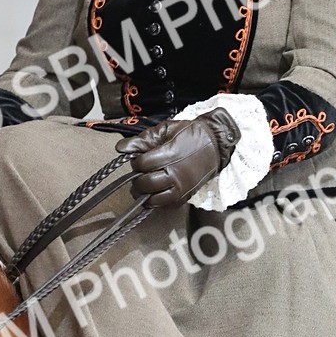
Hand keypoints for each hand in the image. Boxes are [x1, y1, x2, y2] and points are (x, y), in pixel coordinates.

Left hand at [114, 108, 239, 207]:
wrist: (215, 145)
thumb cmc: (190, 135)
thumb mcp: (166, 130)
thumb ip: (143, 140)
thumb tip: (121, 148)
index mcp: (170, 155)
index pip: (142, 164)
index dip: (135, 161)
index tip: (138, 157)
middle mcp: (176, 175)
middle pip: (145, 183)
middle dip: (137, 177)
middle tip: (140, 171)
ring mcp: (181, 189)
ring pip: (153, 199)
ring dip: (143, 192)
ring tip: (143, 184)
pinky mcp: (184, 198)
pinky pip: (164, 206)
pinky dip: (155, 201)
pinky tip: (154, 192)